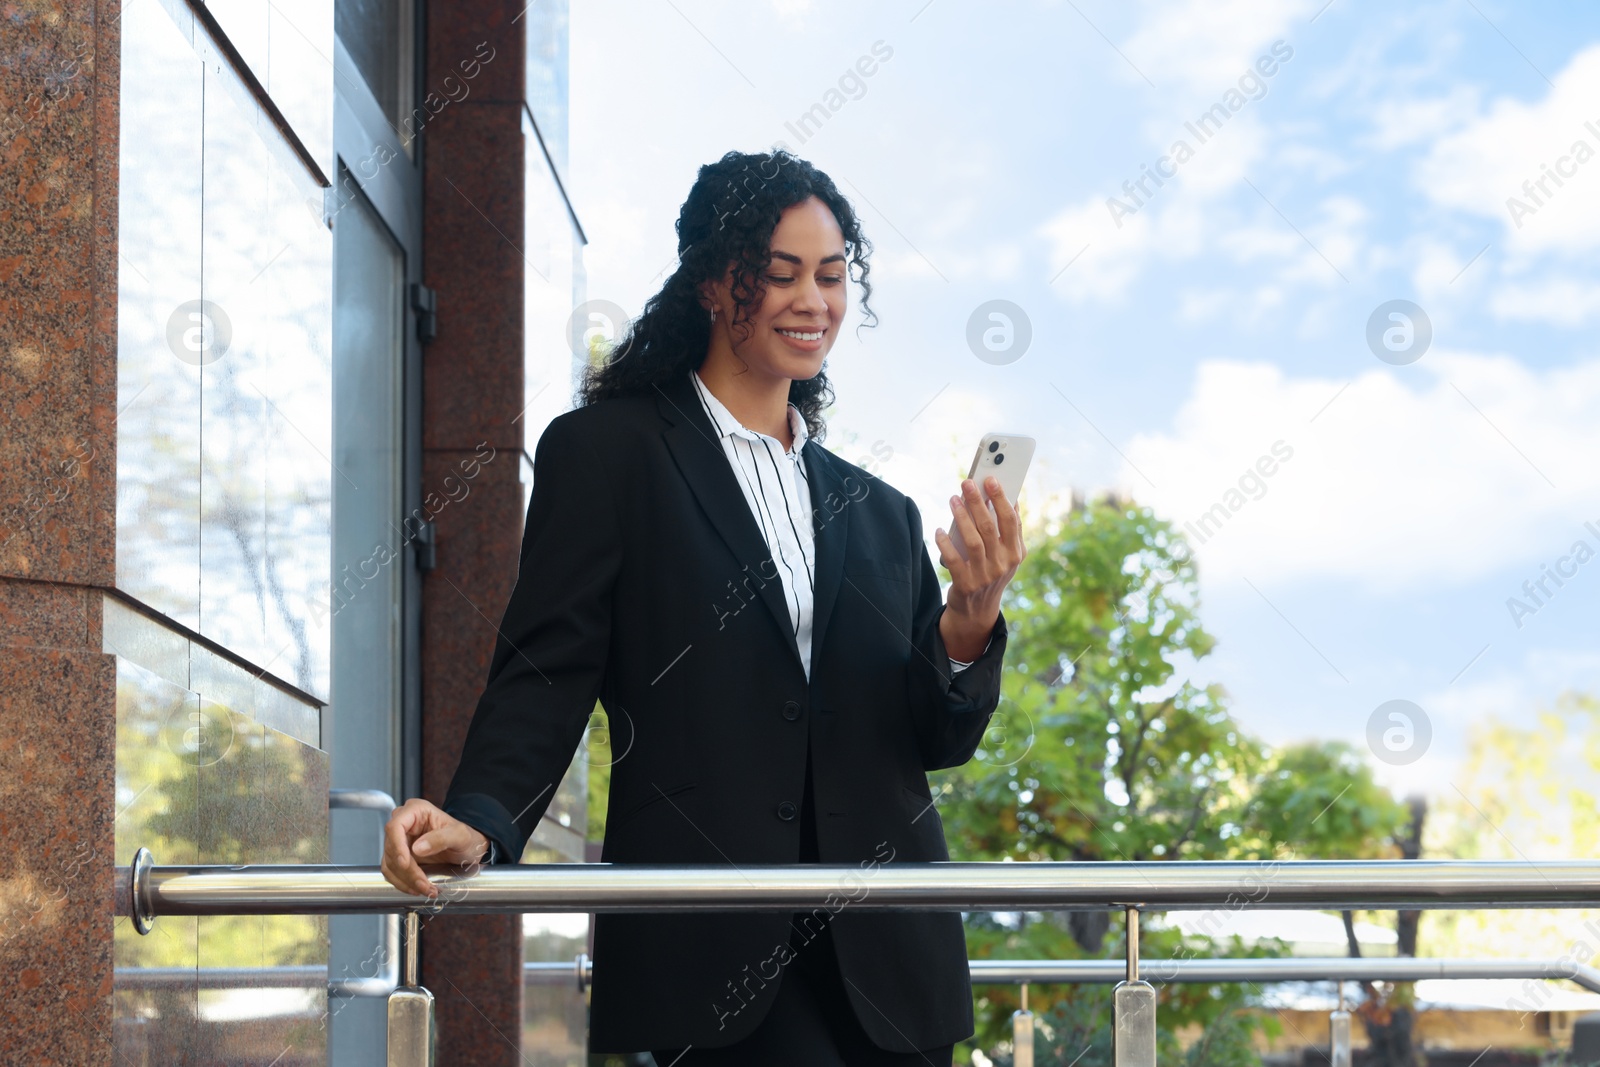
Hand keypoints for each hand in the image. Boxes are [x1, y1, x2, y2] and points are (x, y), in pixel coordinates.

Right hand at [380, 797, 490, 898]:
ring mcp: (400, 841)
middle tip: (423, 884)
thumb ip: (441, 838)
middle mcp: (405, 824)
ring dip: (405, 880)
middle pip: (392, 848)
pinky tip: (417, 888)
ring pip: (390, 863)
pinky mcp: (400, 857)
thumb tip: (417, 848)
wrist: (469, 850)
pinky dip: (402, 883)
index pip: (395, 826)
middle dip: (406, 870)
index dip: (396, 846)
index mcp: (416, 810)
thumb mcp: (460, 836)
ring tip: (425, 890)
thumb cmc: (466, 838)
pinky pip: (392, 872)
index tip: (405, 864)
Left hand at [934, 476, 1025, 660]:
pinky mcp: (966, 584)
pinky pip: (954, 559)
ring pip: (972, 540)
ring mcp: (985, 576)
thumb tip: (1007, 498)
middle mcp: (1003, 564)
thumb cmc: (990, 572)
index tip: (991, 479)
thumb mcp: (1005, 555)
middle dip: (978, 502)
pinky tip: (939, 530)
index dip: (1001, 498)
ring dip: (961, 517)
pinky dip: (945, 543)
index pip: (1011, 521)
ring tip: (953, 499)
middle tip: (967, 483)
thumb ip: (1007, 531)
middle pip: (990, 527)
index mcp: (1016, 553)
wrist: (977, 610)